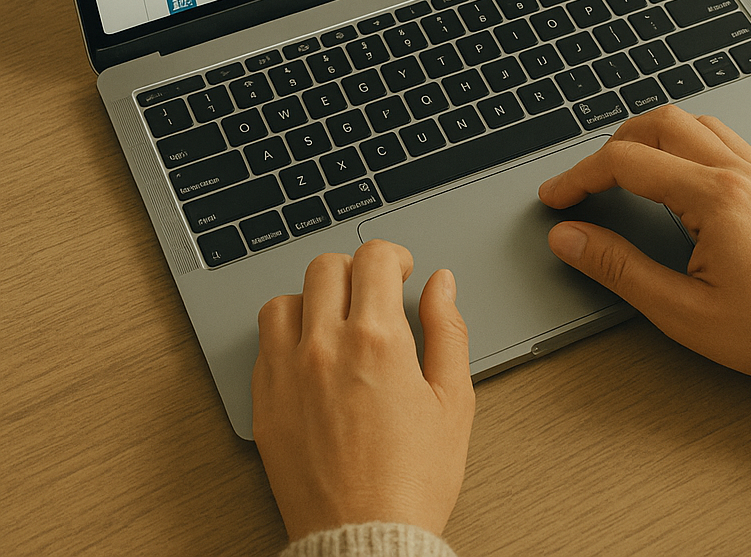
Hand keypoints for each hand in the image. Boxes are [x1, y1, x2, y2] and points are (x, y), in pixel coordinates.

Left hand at [251, 241, 474, 541]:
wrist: (364, 540)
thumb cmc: (413, 481)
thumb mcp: (454, 400)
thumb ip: (448, 329)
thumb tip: (441, 284)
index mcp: (377, 340)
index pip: (373, 258)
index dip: (393, 255)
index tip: (401, 271)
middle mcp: (325, 347)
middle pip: (327, 266)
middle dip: (355, 269)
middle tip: (372, 292)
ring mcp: (287, 373)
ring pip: (286, 298)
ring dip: (313, 298)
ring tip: (336, 319)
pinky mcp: (265, 402)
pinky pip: (264, 342)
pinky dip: (287, 334)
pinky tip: (312, 353)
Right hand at [540, 106, 750, 399]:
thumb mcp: (685, 312)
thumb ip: (620, 269)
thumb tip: (571, 239)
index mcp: (715, 198)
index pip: (627, 162)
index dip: (580, 176)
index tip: (556, 197)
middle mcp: (739, 172)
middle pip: (659, 122)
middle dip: (612, 144)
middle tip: (587, 180)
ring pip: (693, 122)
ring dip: (651, 136)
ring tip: (625, 170)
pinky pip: (721, 138)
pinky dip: (685, 142)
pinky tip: (677, 174)